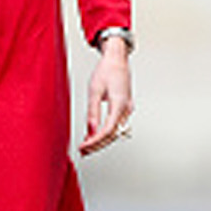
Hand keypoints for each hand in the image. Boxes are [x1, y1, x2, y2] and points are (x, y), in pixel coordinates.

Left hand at [78, 39, 133, 156]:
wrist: (117, 60)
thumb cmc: (106, 71)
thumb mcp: (94, 91)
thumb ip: (93, 112)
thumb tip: (90, 130)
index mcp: (119, 103)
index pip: (108, 130)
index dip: (95, 141)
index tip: (84, 146)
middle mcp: (126, 108)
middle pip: (113, 134)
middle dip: (97, 144)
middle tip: (83, 151)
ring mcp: (127, 109)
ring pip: (116, 131)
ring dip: (102, 140)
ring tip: (87, 146)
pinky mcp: (125, 108)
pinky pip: (117, 124)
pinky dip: (106, 132)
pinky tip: (95, 135)